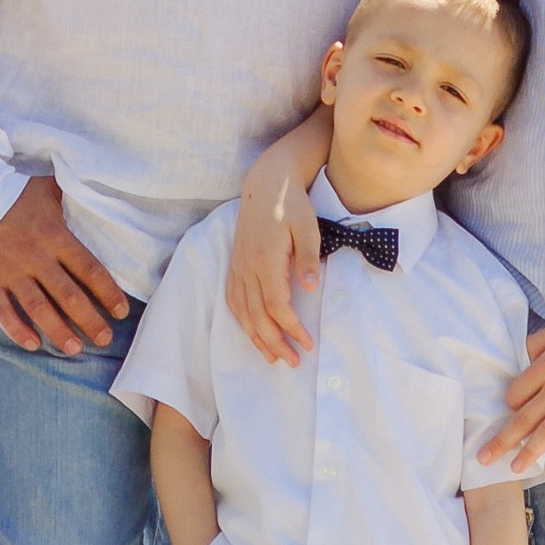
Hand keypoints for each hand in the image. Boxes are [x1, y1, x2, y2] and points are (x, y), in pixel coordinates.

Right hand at [0, 174, 128, 356]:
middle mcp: (35, 256)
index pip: (89, 269)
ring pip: (38, 308)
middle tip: (104, 339)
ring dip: (58, 331)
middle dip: (89, 320)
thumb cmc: (12, 190)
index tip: (121, 311)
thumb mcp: (46, 187)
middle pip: (68, 295)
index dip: (108, 292)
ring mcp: (10, 270)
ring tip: (75, 349)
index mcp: (54, 234)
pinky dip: (17, 330)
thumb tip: (97, 189)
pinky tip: (33, 344)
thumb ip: (71, 196)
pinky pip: (2, 311)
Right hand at [224, 161, 321, 366]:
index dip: (291, 328)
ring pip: (242, 312)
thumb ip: (308, 259)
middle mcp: (247, 266)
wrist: (265, 182)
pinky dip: (242, 321)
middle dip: (275, 342)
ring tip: (273, 358)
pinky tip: (252, 333)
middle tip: (293, 361)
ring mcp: (238, 266)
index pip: (277, 305)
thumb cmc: (292, 204)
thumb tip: (311, 289)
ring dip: (256, 338)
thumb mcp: (308, 227)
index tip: (307, 343)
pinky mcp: (235, 264)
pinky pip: (233, 300)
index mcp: (266, 259)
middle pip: (257, 315)